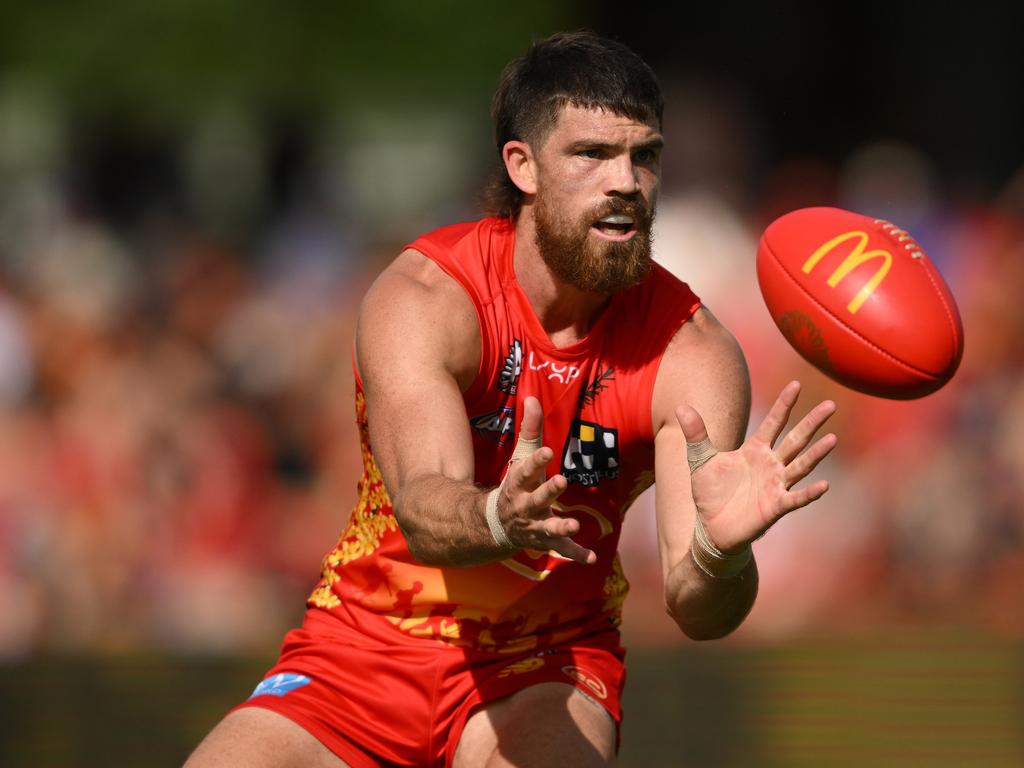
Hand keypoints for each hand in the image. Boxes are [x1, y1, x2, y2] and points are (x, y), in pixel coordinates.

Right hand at [495, 397, 596, 563]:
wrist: (495, 524)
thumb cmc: (515, 485)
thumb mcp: (520, 458)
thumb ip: (530, 430)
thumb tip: (533, 397)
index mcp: (518, 484)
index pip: (525, 470)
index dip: (535, 460)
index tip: (546, 451)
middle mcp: (524, 506)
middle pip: (536, 499)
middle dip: (548, 492)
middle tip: (561, 482)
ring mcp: (534, 526)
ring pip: (546, 528)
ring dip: (560, 528)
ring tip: (574, 525)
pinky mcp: (545, 541)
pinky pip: (560, 550)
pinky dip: (575, 554)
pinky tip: (591, 557)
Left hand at [677, 380, 836, 552]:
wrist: (711, 528)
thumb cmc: (710, 493)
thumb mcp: (701, 460)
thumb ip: (696, 434)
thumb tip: (681, 407)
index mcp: (754, 450)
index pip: (773, 422)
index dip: (784, 404)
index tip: (796, 384)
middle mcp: (770, 464)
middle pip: (796, 439)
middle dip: (812, 423)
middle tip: (830, 405)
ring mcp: (775, 485)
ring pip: (801, 465)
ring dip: (816, 454)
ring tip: (833, 439)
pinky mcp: (775, 506)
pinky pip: (796, 498)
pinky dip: (809, 493)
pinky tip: (824, 486)